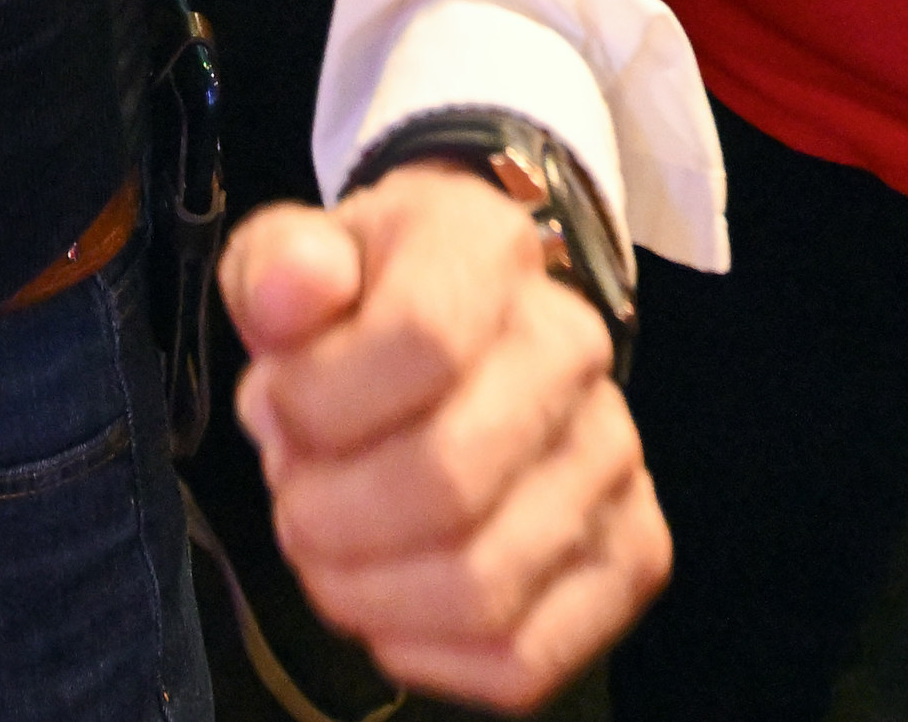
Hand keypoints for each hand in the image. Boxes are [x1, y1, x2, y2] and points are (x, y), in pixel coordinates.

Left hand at [226, 167, 668, 711]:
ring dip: (366, 594)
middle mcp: (572, 346)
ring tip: (331, 553)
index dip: (317, 401)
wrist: (445, 339)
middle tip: (294, 501)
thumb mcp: (292, 263)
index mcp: (489, 250)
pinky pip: (525, 658)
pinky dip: (428, 654)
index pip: (418, 340)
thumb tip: (294, 292)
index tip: (277, 405)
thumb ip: (277, 267)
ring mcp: (613, 457)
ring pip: (481, 588)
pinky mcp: (631, 554)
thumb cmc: (356, 310)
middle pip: (446, 481)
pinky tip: (388, 603)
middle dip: (328, 517)